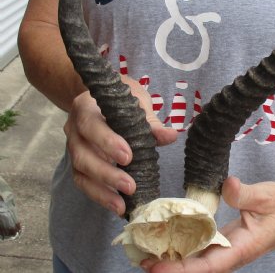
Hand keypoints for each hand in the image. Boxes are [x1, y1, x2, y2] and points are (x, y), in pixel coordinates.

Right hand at [64, 76, 176, 215]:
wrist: (99, 99)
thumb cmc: (119, 99)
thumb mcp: (134, 102)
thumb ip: (149, 121)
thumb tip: (171, 136)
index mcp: (85, 108)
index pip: (91, 125)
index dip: (107, 142)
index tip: (129, 157)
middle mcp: (74, 130)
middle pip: (82, 155)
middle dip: (106, 173)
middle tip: (130, 186)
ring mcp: (73, 148)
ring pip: (80, 173)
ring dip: (101, 191)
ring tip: (122, 206)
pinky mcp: (78, 164)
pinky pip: (83, 182)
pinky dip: (99, 195)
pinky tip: (117, 206)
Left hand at [141, 176, 274, 272]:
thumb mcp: (266, 196)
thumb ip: (244, 194)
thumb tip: (225, 185)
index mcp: (241, 247)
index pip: (208, 265)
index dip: (181, 269)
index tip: (156, 267)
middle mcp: (231, 251)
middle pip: (197, 267)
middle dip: (170, 265)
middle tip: (140, 257)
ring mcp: (228, 245)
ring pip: (198, 258)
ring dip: (174, 256)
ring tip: (148, 249)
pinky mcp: (226, 237)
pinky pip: (202, 245)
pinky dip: (185, 243)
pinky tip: (170, 236)